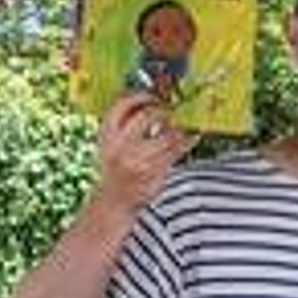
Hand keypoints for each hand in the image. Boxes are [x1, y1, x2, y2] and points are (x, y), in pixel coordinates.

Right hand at [95, 90, 190, 209]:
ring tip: (185, 125)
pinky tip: (191, 138)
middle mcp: (120, 147)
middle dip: (162, 110)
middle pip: (146, 116)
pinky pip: (175, 152)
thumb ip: (126, 125)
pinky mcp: (154, 172)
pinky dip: (186, 142)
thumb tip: (153, 103)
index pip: (121, 107)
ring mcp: (137, 160)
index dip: (139, 97)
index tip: (152, 97)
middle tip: (171, 111)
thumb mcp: (111, 145)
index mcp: (107, 136)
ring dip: (179, 127)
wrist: (114, 201)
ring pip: (166, 135)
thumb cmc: (116, 169)